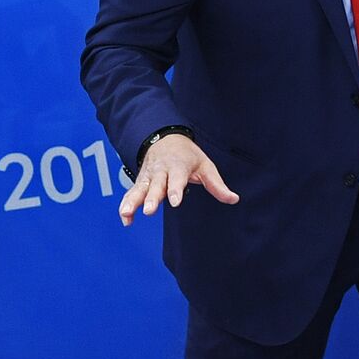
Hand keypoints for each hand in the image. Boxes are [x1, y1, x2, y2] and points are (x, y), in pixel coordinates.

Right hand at [119, 133, 238, 225]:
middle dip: (152, 198)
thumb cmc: (189, 156)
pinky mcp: (140, 182)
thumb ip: (217, 185)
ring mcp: (149, 177)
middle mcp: (161, 172)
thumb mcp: (206, 166)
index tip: (175, 202)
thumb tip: (234, 199)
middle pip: (156, 186)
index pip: (177, 180)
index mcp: (178, 166)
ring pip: (139, 189)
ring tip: (126, 214)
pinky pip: (131, 193)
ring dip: (132, 201)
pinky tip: (125, 218)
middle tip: (149, 211)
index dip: (176, 190)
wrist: (166, 139)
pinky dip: (126, 204)